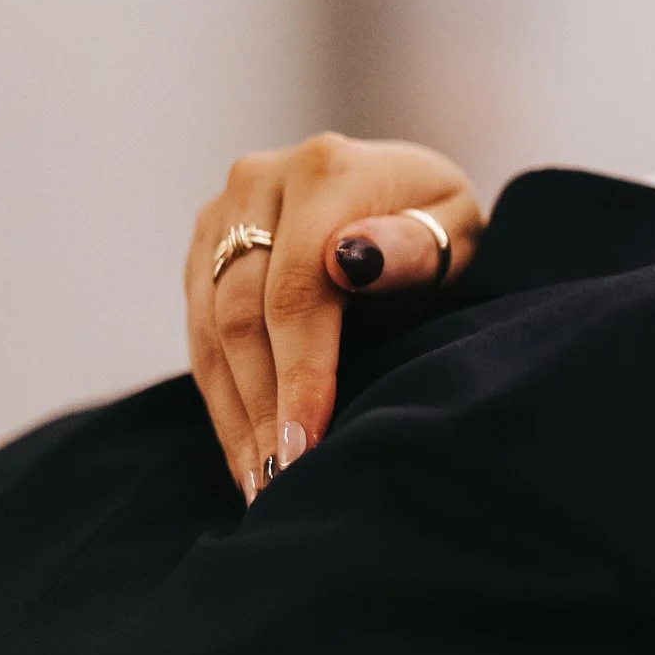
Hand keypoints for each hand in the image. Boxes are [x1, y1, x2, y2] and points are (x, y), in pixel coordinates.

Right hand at [186, 135, 482, 499]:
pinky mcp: (203, 248)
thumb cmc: (438, 220)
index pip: (297, 289)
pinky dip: (222, 396)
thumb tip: (351, 260)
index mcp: (324, 169)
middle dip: (262, 407)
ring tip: (260, 485)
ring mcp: (221, 214)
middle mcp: (257, 182)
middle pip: (241, 315)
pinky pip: (199, 332)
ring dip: (234, 415)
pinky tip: (245, 449)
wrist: (400, 187)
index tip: (308, 441)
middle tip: (282, 482)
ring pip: (210, 330)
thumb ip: (413, 245)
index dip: (300, 372)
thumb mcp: (455, 225)